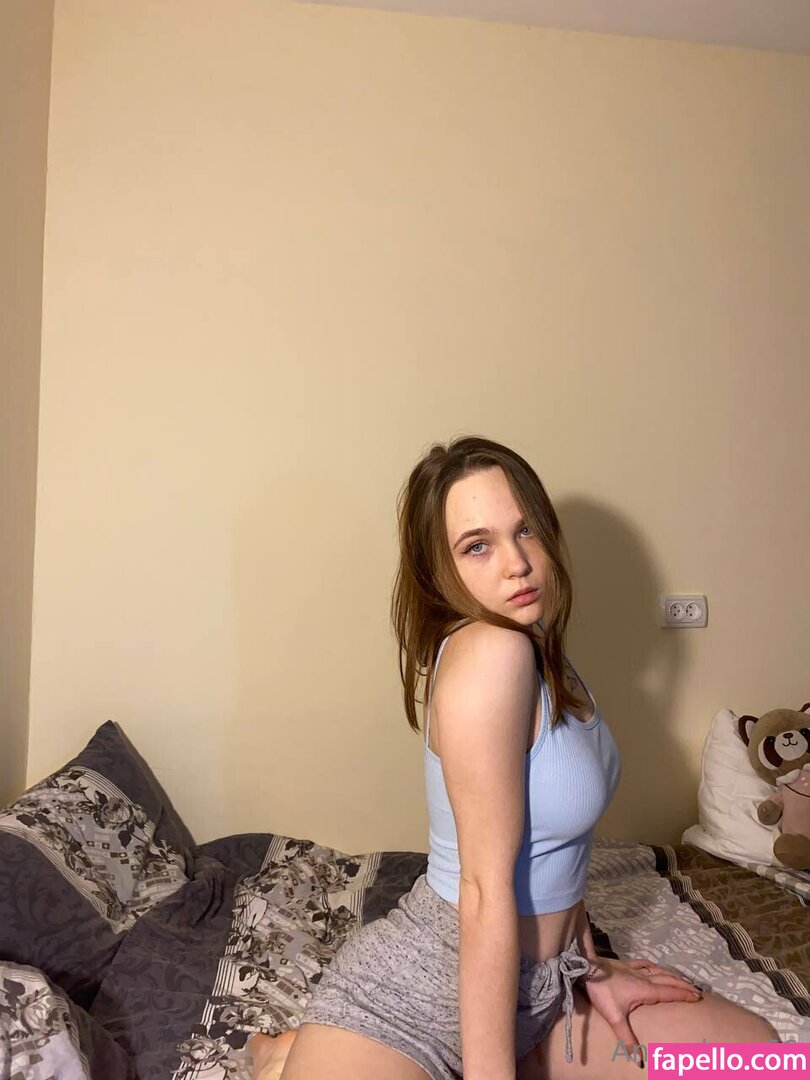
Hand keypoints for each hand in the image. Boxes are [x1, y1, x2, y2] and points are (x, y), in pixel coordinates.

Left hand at [582, 957, 702, 1068]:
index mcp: (645, 990)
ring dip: (673, 975)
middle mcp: (644, 978)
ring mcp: (635, 969)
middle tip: (697, 990)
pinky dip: (655, 965)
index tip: (698, 997)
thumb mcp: (615, 1018)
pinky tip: (656, 966)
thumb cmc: (602, 993)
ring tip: (683, 979)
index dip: (684, 994)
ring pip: (659, 970)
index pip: (669, 992)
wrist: (587, 969)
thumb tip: (639, 1060)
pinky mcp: (626, 964)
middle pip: (668, 980)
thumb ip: (628, 1039)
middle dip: (683, 985)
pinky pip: (645, 963)